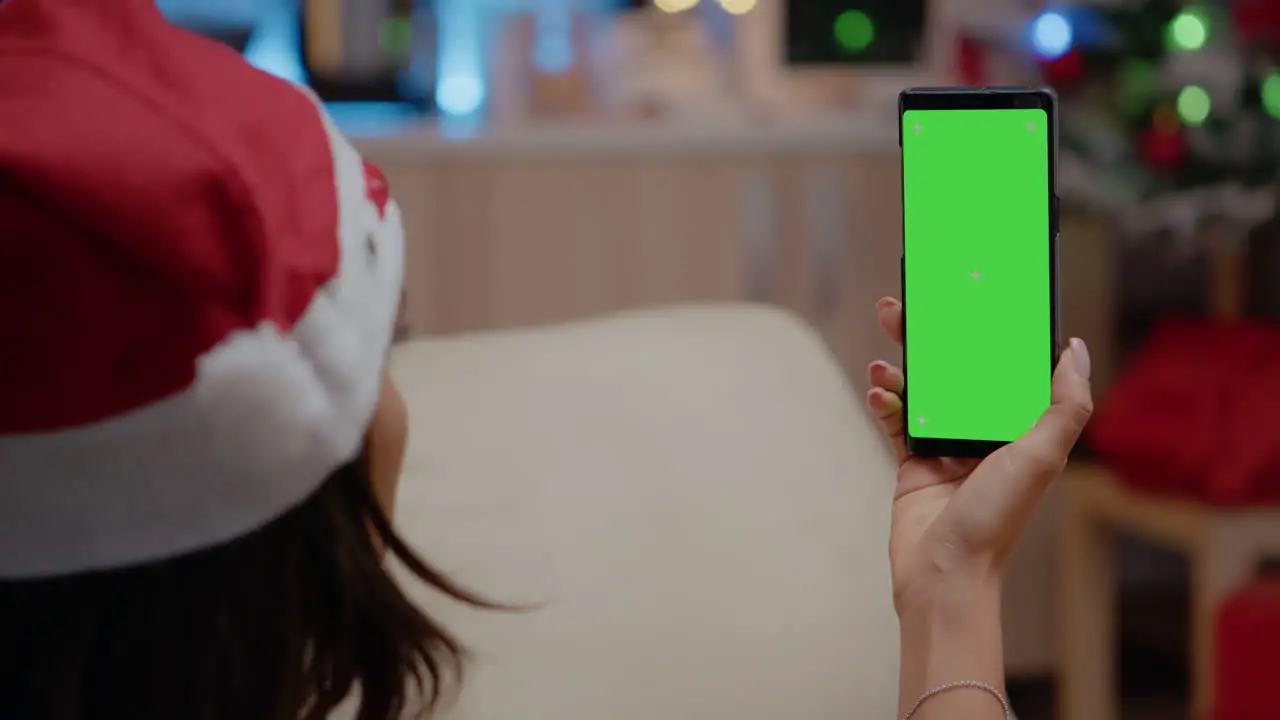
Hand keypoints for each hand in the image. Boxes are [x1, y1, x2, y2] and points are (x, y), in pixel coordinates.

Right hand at [867, 297, 1092, 613]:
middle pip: (956, 369)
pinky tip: (879, 389)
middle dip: (931, 336)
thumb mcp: (1041, 456)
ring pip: (921, 387)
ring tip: (885, 347)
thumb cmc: (997, 520)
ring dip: (901, 364)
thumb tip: (1075, 350)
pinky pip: (895, 416)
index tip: (970, 296)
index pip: (1004, 365)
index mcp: (1019, 427)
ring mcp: (945, 443)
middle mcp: (983, 431)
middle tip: (906, 306)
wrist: (944, 572)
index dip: (989, 330)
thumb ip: (1065, 403)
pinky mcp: (912, 459)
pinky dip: (884, 398)